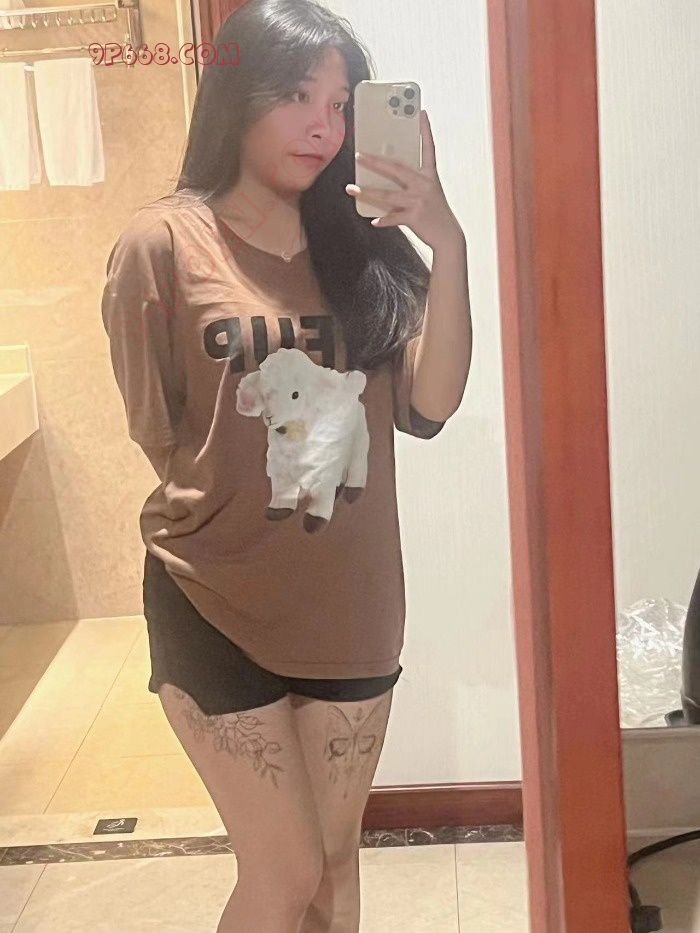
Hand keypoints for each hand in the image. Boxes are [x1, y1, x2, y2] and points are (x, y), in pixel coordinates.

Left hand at [345, 109, 462, 250]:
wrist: (448, 235)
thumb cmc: (435, 212)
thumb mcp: (428, 192)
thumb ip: (412, 182)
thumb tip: (386, 176)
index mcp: (429, 176)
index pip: (428, 148)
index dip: (425, 130)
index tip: (421, 112)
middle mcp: (424, 185)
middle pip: (397, 169)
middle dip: (376, 162)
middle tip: (359, 155)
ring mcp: (418, 202)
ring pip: (388, 195)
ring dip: (367, 192)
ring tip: (352, 189)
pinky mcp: (414, 218)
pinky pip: (393, 218)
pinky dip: (383, 220)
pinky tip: (373, 220)